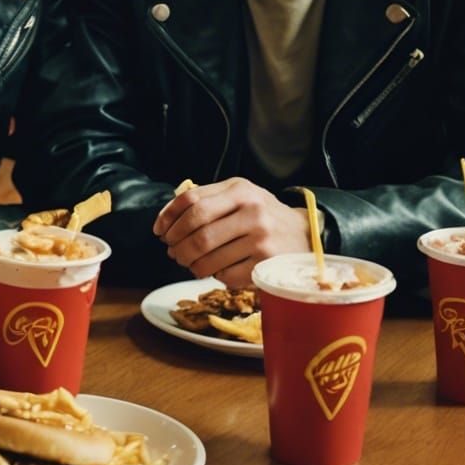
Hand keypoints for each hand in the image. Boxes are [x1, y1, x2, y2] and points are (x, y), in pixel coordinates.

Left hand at [152, 178, 312, 288]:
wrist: (304, 234)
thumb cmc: (262, 214)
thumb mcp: (239, 195)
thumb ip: (207, 199)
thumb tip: (166, 221)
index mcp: (240, 189)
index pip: (192, 201)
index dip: (169, 217)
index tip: (159, 231)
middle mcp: (252, 211)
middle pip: (197, 232)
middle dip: (176, 246)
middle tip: (172, 252)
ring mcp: (260, 239)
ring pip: (208, 257)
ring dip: (190, 264)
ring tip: (189, 263)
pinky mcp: (265, 264)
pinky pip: (225, 275)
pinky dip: (213, 274)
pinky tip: (215, 269)